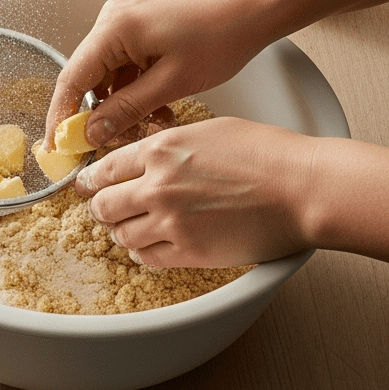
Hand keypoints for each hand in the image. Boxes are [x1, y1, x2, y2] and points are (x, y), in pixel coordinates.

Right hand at [46, 0, 273, 147]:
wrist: (252, 9)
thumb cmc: (220, 38)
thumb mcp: (172, 83)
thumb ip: (127, 109)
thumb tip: (92, 133)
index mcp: (113, 29)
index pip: (72, 79)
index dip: (61, 116)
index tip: (56, 147)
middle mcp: (110, 21)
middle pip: (88, 78)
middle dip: (100, 114)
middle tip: (115, 143)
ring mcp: (123, 23)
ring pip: (107, 76)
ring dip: (123, 105)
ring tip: (152, 124)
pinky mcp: (137, 29)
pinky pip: (124, 67)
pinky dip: (135, 91)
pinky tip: (158, 109)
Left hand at [72, 117, 313, 267]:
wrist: (301, 188)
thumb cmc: (263, 153)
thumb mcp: (204, 132)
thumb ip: (166, 146)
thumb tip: (144, 156)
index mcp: (159, 150)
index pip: (105, 168)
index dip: (92, 179)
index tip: (88, 185)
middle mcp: (157, 185)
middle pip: (103, 204)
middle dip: (101, 207)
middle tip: (106, 208)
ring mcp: (172, 222)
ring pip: (121, 234)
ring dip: (122, 231)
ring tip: (133, 227)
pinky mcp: (190, 252)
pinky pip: (147, 257)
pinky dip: (143, 252)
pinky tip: (151, 245)